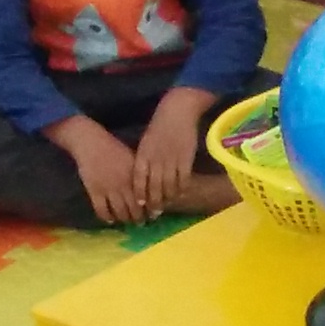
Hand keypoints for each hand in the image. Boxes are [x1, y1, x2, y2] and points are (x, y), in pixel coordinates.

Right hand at [67, 126, 148, 225]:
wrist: (91, 143)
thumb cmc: (114, 149)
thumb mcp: (132, 159)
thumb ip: (140, 175)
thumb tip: (151, 191)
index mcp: (135, 176)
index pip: (146, 198)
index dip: (150, 209)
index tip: (153, 215)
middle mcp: (123, 185)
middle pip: (134, 209)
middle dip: (139, 219)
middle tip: (140, 222)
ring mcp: (108, 189)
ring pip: (119, 212)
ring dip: (124, 220)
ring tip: (127, 222)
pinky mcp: (94, 191)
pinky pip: (101, 210)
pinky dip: (107, 218)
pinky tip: (110, 220)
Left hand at [130, 96, 205, 214]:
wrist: (177, 112)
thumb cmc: (160, 127)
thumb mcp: (146, 143)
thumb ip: (144, 161)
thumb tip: (142, 180)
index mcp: (143, 155)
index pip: (139, 180)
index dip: (139, 195)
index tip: (140, 205)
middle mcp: (156, 160)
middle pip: (153, 188)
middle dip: (153, 203)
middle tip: (154, 214)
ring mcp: (171, 160)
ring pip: (168, 187)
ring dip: (167, 199)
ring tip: (167, 206)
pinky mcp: (185, 159)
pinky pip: (183, 180)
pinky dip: (181, 189)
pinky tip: (180, 193)